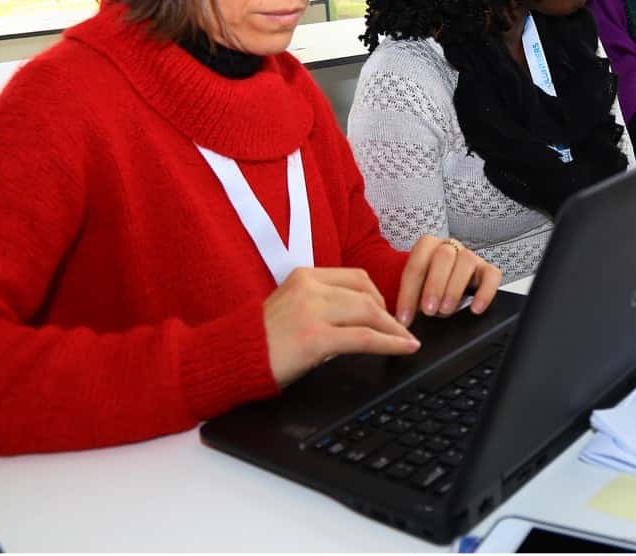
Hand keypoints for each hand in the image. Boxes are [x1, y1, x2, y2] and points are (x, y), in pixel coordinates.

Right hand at [263, 267, 419, 387]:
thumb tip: (359, 318)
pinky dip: (389, 343)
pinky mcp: (315, 337)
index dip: (378, 296)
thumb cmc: (258, 342)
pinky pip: (364, 337)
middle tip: (402, 331)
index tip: (388, 312)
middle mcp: (310, 287)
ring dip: (393, 329)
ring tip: (407, 341)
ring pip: (369, 312)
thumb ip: (321, 305)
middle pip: (366, 293)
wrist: (229, 360)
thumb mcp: (291, 309)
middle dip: (389, 313)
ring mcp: (312, 311)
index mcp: (304, 276)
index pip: (356, 278)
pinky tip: (403, 349)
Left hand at [395, 236, 500, 326]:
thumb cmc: (428, 290)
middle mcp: (449, 247)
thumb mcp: (415, 292)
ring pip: (467, 262)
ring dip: (455, 288)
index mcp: (427, 247)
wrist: (446, 287)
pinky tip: (476, 309)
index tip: (405, 317)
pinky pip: (492, 276)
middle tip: (429, 310)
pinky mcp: (488, 270)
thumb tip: (402, 320)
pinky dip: (485, 293)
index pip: (416, 264)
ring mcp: (470, 256)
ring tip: (446, 310)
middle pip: (443, 257)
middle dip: (434, 285)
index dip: (408, 292)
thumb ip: (410, 299)